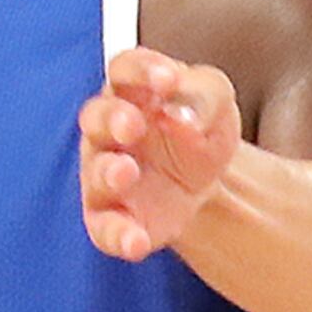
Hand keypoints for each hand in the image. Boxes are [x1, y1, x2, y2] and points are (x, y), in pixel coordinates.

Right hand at [78, 47, 242, 261]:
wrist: (209, 181)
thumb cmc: (198, 126)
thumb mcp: (216, 98)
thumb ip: (204, 94)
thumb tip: (183, 114)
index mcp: (132, 90)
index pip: (125, 70)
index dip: (142, 72)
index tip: (168, 79)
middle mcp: (109, 129)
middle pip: (97, 118)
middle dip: (111, 120)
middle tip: (132, 125)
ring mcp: (105, 173)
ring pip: (94, 172)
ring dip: (106, 173)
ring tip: (125, 173)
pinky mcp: (113, 216)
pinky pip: (105, 228)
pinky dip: (117, 235)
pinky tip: (136, 241)